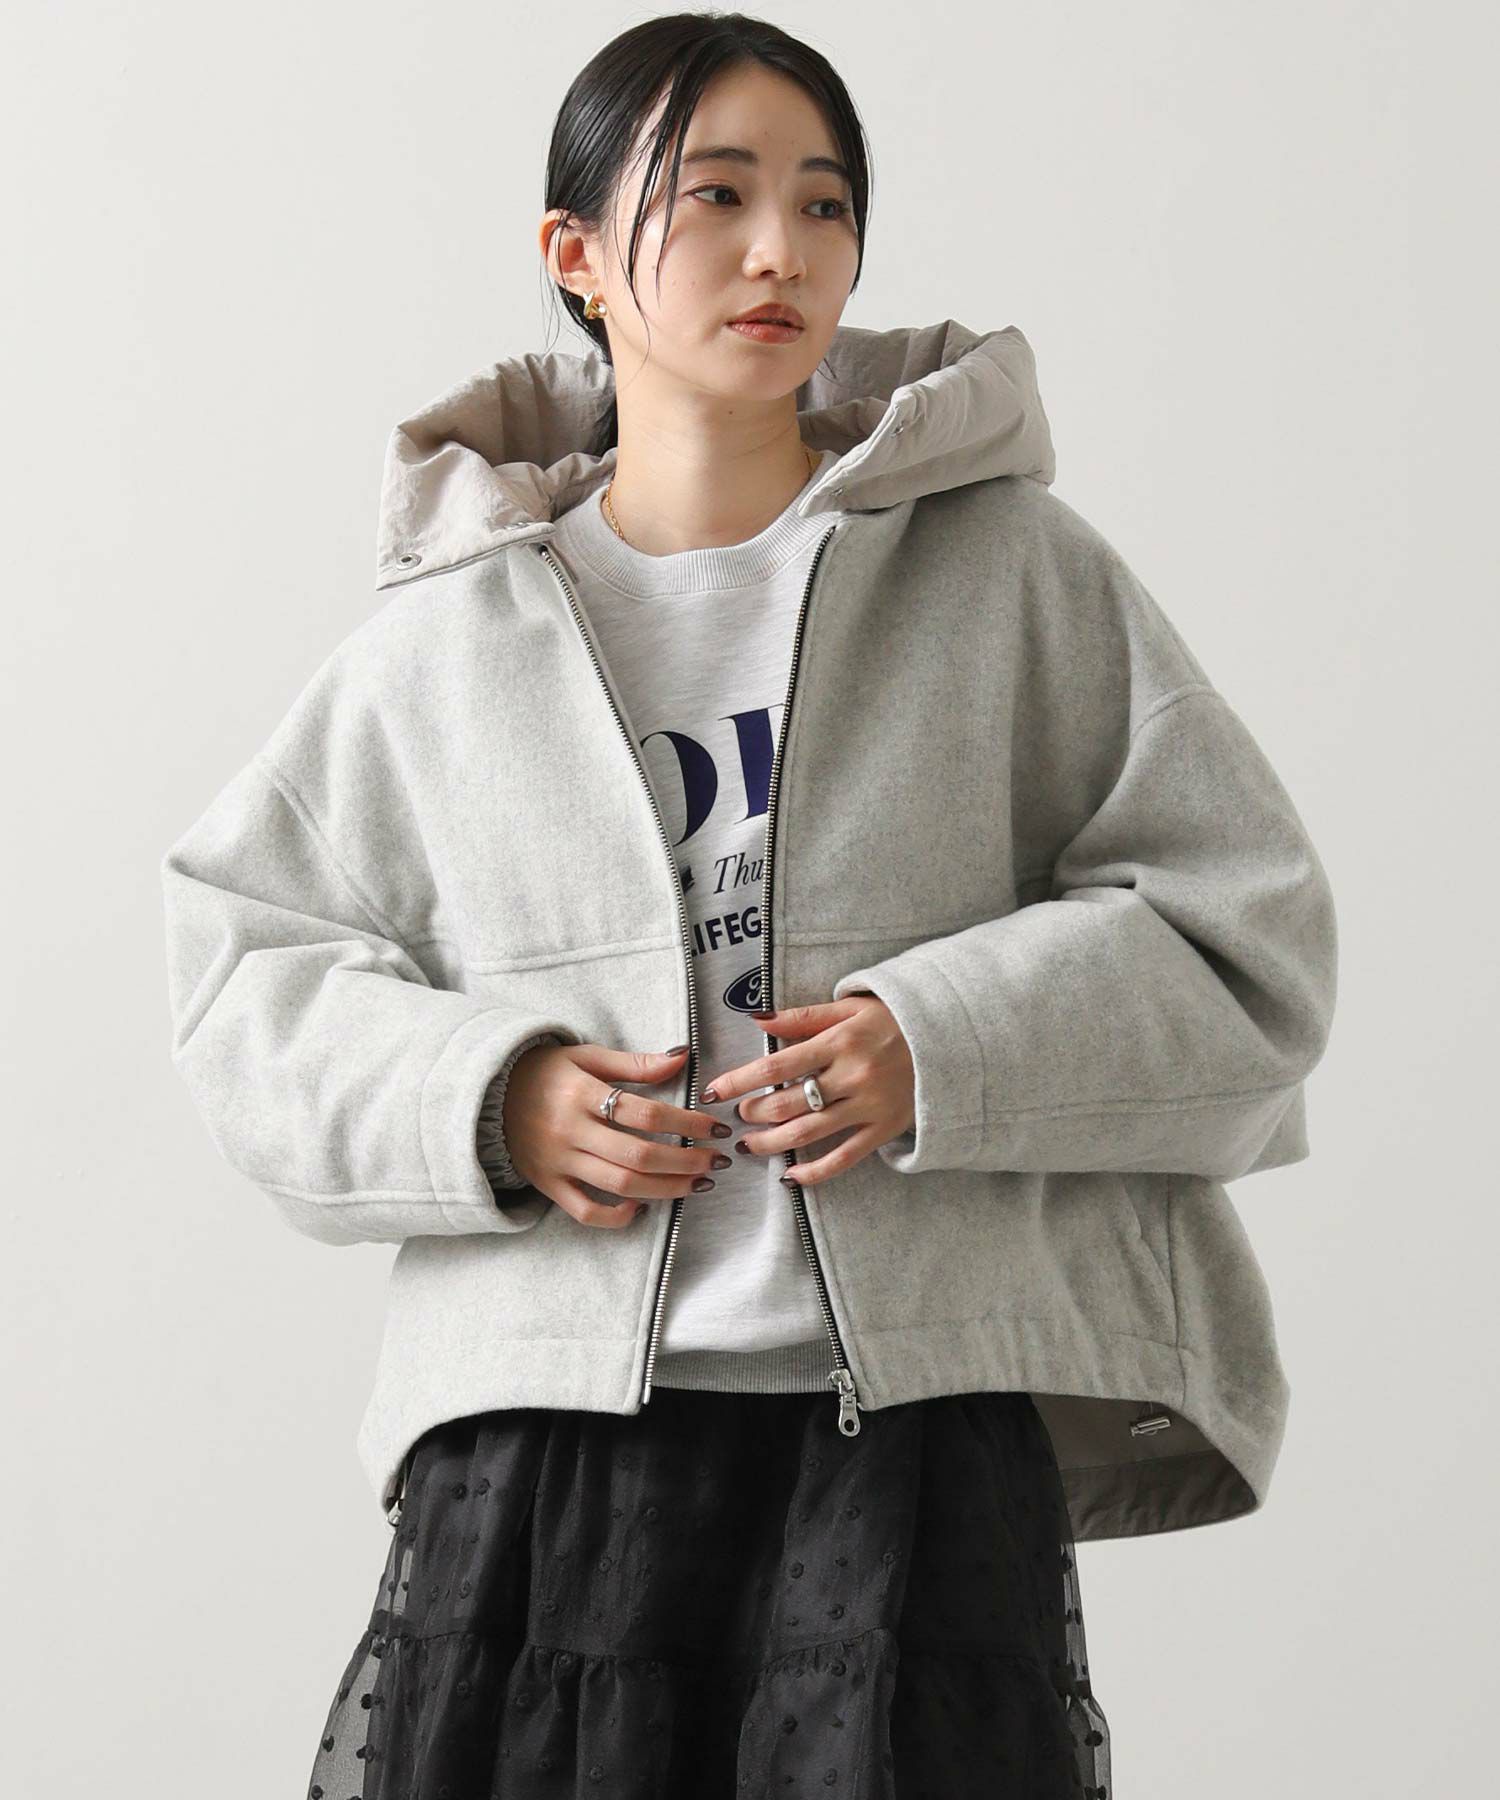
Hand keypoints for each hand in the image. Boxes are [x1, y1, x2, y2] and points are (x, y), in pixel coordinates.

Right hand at [505, 1042, 732, 1227]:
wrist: (487, 1094)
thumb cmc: (544, 1071)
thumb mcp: (586, 1056)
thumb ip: (634, 1063)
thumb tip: (682, 1058)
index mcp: (581, 1093)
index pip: (644, 1113)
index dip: (686, 1123)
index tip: (715, 1128)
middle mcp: (570, 1131)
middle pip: (638, 1154)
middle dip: (685, 1161)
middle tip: (716, 1161)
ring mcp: (558, 1162)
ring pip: (620, 1185)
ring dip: (666, 1189)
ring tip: (696, 1183)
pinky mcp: (548, 1185)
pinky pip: (584, 1211)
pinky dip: (616, 1217)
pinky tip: (642, 1208)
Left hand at [699, 996, 915, 1185]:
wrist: (947, 1041)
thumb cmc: (891, 1020)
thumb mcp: (849, 1008)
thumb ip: (802, 1016)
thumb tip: (756, 1017)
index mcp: (839, 1042)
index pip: (776, 1066)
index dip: (739, 1081)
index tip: (714, 1091)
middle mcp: (852, 1076)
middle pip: (786, 1104)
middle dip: (753, 1113)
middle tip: (737, 1115)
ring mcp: (869, 1107)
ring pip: (807, 1134)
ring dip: (771, 1144)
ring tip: (750, 1145)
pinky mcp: (883, 1130)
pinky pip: (843, 1159)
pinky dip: (814, 1172)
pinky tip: (790, 1177)